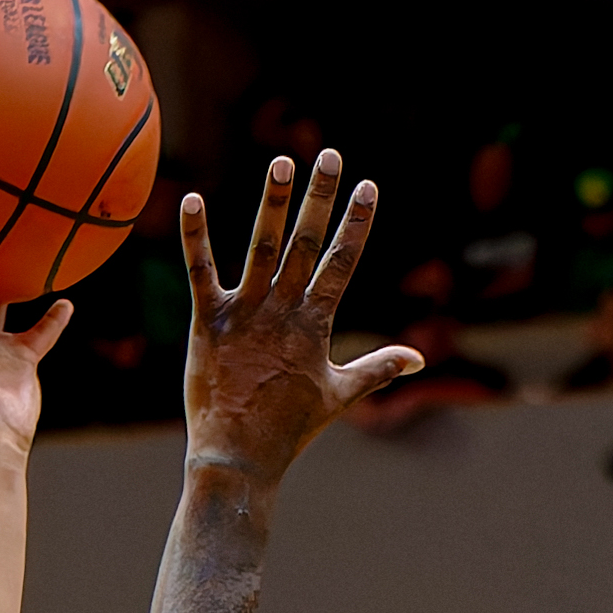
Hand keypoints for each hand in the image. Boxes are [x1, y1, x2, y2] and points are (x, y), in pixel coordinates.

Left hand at [179, 154, 424, 488]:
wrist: (239, 458)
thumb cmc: (290, 429)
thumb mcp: (340, 395)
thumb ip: (378, 368)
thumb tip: (420, 358)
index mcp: (314, 324)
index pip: (341, 262)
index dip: (357, 223)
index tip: (369, 185)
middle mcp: (282, 311)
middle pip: (306, 243)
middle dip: (321, 198)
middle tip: (329, 155)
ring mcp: (244, 314)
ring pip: (261, 247)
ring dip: (272, 203)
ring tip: (281, 161)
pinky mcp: (206, 322)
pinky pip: (200, 272)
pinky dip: (196, 237)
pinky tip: (192, 200)